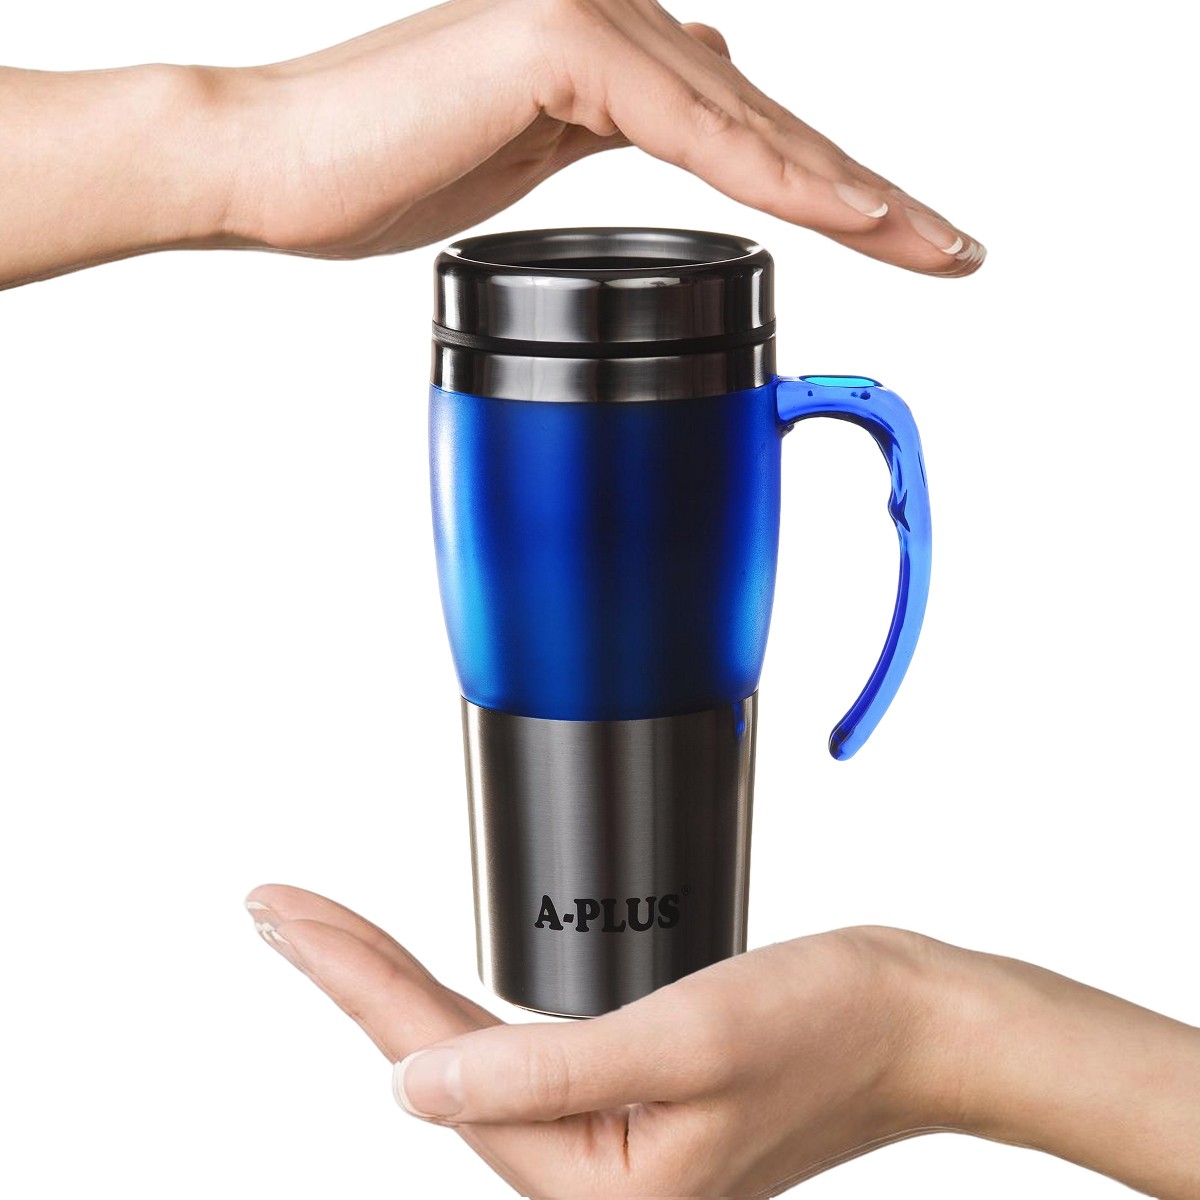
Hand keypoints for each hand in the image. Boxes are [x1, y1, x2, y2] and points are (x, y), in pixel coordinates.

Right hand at [1, 0, 983, 288]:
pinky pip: (695, 129)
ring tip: (936, 247)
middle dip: (874, 198)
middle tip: (954, 250)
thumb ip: (606, 142)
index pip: (748, 135)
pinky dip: (776, 176)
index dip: (830, 190)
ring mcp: (594, 26)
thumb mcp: (522, 166)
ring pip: (757, 127)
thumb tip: (674, 130)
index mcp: (613, 60)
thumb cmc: (374, 175)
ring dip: (857, 192)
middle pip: (775, 127)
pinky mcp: (561, 48)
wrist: (273, 161)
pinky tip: (850, 215)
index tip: (899, 243)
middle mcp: (619, 26)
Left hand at [246, 885, 1199, 1198]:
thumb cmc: (829, 1028)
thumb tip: (410, 1088)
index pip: (439, 1068)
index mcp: (603, 1188)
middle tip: (282, 908)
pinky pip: (521, 1056)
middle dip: (355, 975)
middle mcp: (598, 1180)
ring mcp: (613, 1142)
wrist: (917, 1021)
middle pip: (439, 1064)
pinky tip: (430, 990)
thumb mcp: (684, 1043)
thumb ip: (541, 1072)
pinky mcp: (633, 1100)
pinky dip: (465, 1009)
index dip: (350, 978)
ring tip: (327, 933)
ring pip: (472, 1061)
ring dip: (398, 989)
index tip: (283, 913)